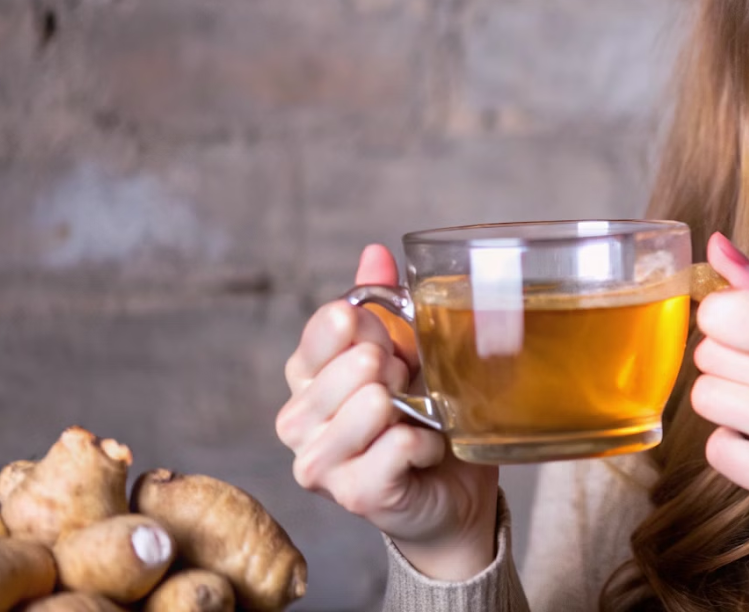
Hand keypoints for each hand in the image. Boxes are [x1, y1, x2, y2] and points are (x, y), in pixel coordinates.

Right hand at [276, 245, 499, 580]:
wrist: (452, 486)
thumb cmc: (422, 412)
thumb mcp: (408, 347)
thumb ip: (385, 301)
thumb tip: (375, 252)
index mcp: (305, 374)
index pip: (325, 328)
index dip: (371, 329)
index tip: (392, 345)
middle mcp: (297, 419)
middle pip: (352, 365)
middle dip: (398, 371)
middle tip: (410, 391)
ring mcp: (319, 462)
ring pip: (370, 406)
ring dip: (412, 408)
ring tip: (418, 418)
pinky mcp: (353, 495)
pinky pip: (399, 447)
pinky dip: (426, 442)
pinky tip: (427, 449)